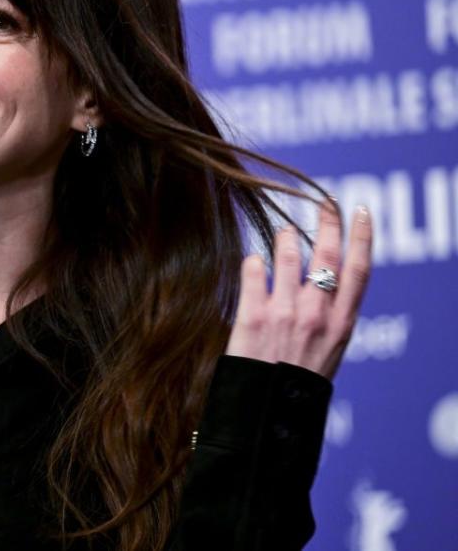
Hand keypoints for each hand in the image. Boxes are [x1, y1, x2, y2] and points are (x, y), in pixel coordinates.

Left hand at [225, 199, 372, 379]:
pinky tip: (253, 261)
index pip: (359, 271)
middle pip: (327, 254)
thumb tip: (324, 280)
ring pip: (288, 254)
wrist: (266, 412)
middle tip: (325, 201)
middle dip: (328, 222)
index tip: (360, 211)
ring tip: (284, 232)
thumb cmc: (295, 384)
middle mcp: (317, 314)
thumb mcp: (327, 352)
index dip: (362, 237)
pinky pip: (253, 270)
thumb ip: (328, 317)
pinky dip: (253, 260)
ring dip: (286, 237)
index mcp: (341, 325)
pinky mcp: (253, 315)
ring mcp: (285, 312)